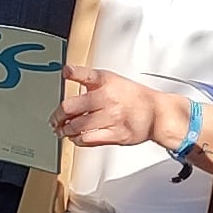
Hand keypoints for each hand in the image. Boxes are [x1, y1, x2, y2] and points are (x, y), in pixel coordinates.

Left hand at [54, 70, 183, 151]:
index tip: (66, 72)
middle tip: (54, 119)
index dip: (74, 72)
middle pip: (72, 107)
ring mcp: (112, 117)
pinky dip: (78, 140)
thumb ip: (92, 83)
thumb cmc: (134, 97)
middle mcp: (108, 98)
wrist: (157, 113)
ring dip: (65, 130)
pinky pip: (89, 139)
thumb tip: (69, 84)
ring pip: (77, 126)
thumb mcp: (114, 81)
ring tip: (62, 130)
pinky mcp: (116, 134)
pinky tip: (76, 138)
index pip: (87, 74)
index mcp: (107, 81)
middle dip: (58, 115)